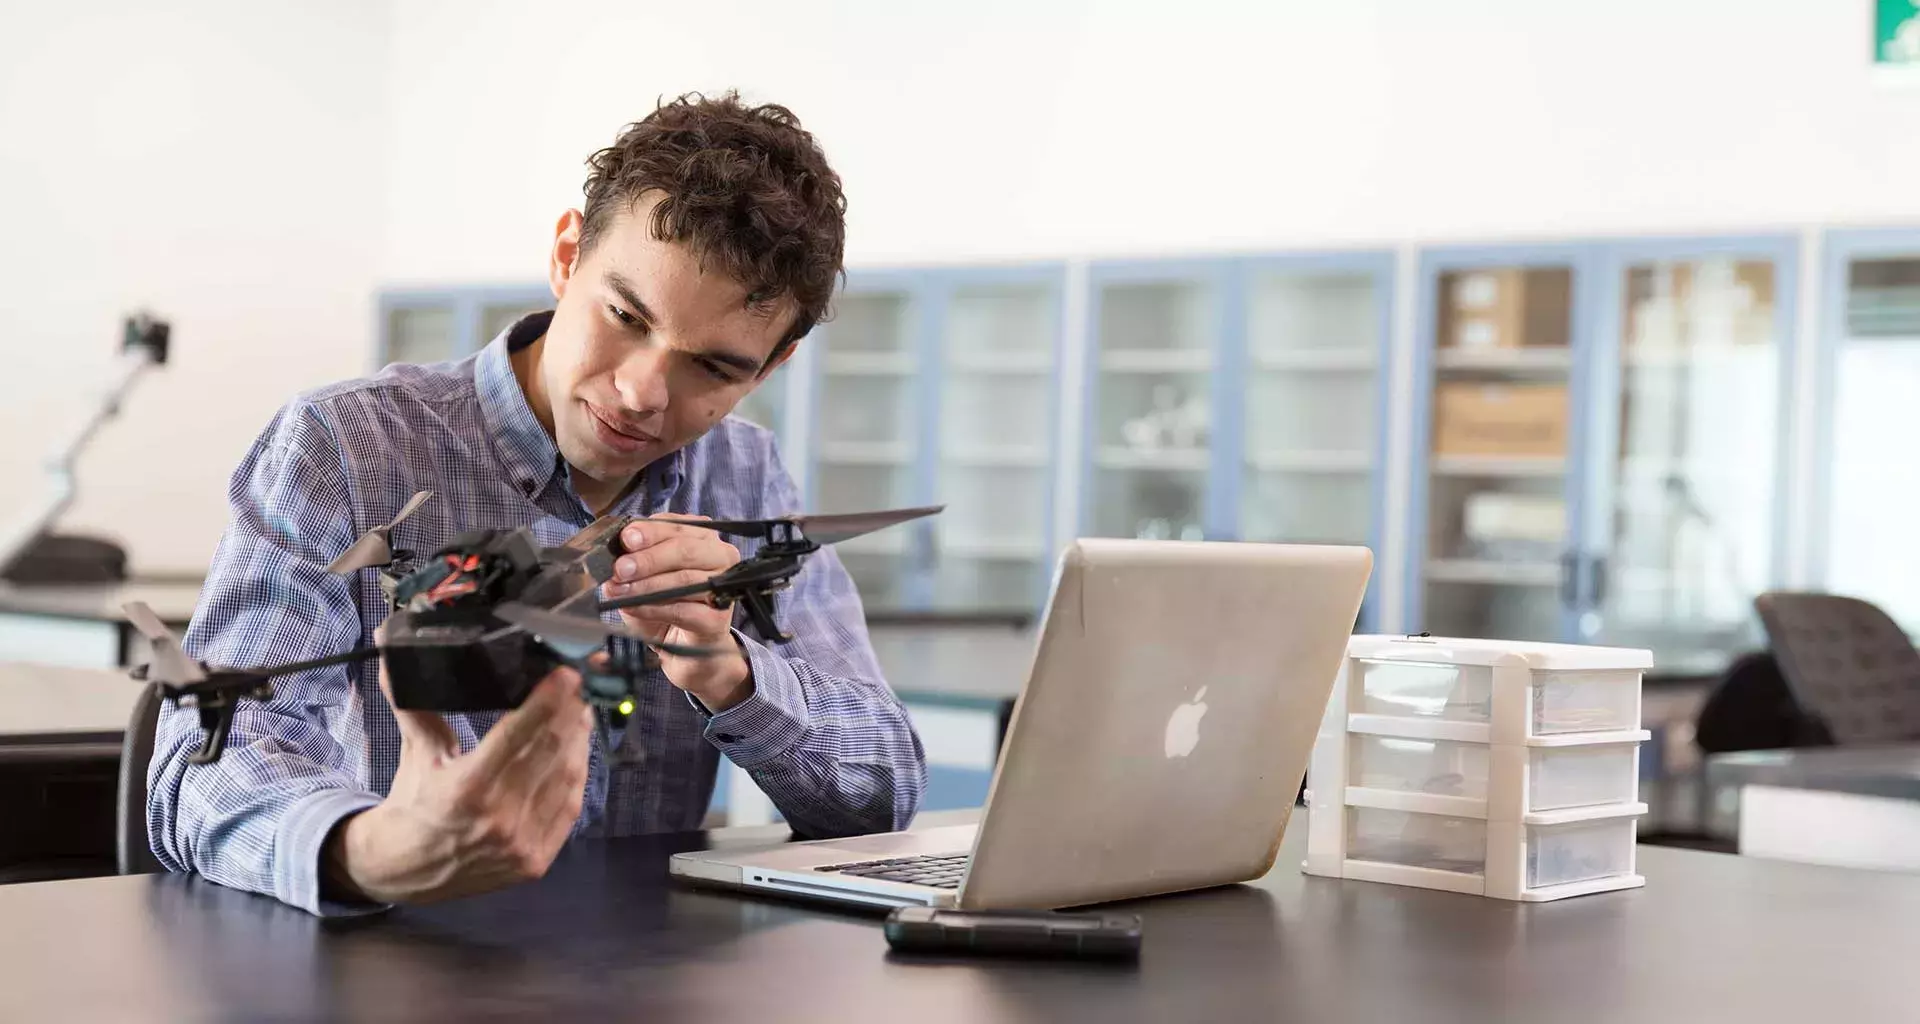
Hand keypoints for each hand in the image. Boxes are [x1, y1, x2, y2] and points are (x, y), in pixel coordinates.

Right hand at [323, 638, 592, 904]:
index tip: (566, 675)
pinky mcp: (536, 861)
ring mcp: (521, 843)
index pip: (519, 734)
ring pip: (567, 778)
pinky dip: (576, 776)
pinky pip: (569, 808)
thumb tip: (392, 655)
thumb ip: (413, 702)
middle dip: (569, 714)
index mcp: (466, 788)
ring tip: (579, 713)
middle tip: (576, 688)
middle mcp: (498, 818)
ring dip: (579, 741)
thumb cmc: (412, 803)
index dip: (548, 701)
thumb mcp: (417, 752)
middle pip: (551, 751)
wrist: (404, 871)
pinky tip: (577, 752)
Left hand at [601, 515, 752, 711]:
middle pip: (685, 549)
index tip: (626, 538)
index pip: (677, 526)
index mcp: (703, 537)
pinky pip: (684, 610)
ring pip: (684, 580)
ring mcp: (724, 588)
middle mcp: (720, 557)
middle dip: (648, 559)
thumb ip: (633, 561)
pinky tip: (634, 608)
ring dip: (646, 586)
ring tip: (619, 591)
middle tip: (620, 569)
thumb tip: (612, 558)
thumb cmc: (666, 604)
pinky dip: (654, 608)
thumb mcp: (644, 577)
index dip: (650, 531)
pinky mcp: (719, 619)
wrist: (683, 645)